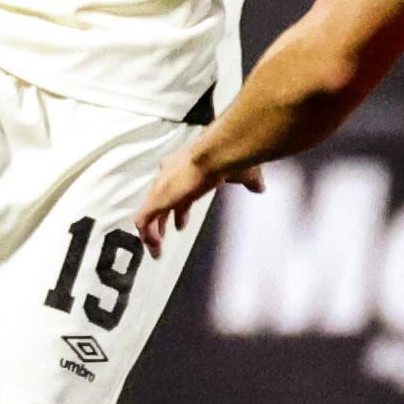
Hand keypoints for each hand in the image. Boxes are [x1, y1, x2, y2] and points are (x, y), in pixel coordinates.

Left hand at [134, 138, 258, 255]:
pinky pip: (143, 221)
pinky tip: (154, 248)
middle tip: (162, 236)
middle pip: (158, 202)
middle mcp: (169, 175)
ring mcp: (161, 188)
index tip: (179, 223)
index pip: (175, 191)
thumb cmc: (227, 158)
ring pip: (148, 213)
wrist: (217, 154)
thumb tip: (259, 186)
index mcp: (186, 168)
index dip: (177, 209)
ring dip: (152, 232)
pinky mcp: (157, 199)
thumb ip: (249, 180)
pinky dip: (147, 236)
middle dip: (161, 221)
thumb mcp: (242, 172)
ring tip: (156, 249)